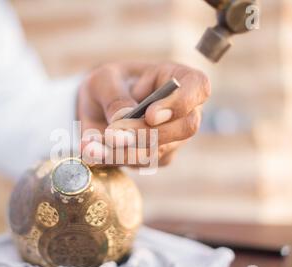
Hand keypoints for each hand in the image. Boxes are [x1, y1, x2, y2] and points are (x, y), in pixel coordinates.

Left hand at [77, 61, 210, 166]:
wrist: (96, 107)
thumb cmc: (108, 84)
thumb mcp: (103, 80)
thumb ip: (114, 96)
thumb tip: (124, 119)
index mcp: (178, 79)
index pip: (199, 88)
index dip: (180, 103)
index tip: (150, 114)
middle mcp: (184, 110)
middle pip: (185, 128)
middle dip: (148, 134)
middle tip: (112, 134)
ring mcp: (174, 136)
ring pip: (161, 151)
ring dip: (124, 152)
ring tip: (92, 146)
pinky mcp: (158, 157)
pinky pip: (142, 163)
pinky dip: (115, 159)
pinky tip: (93, 152)